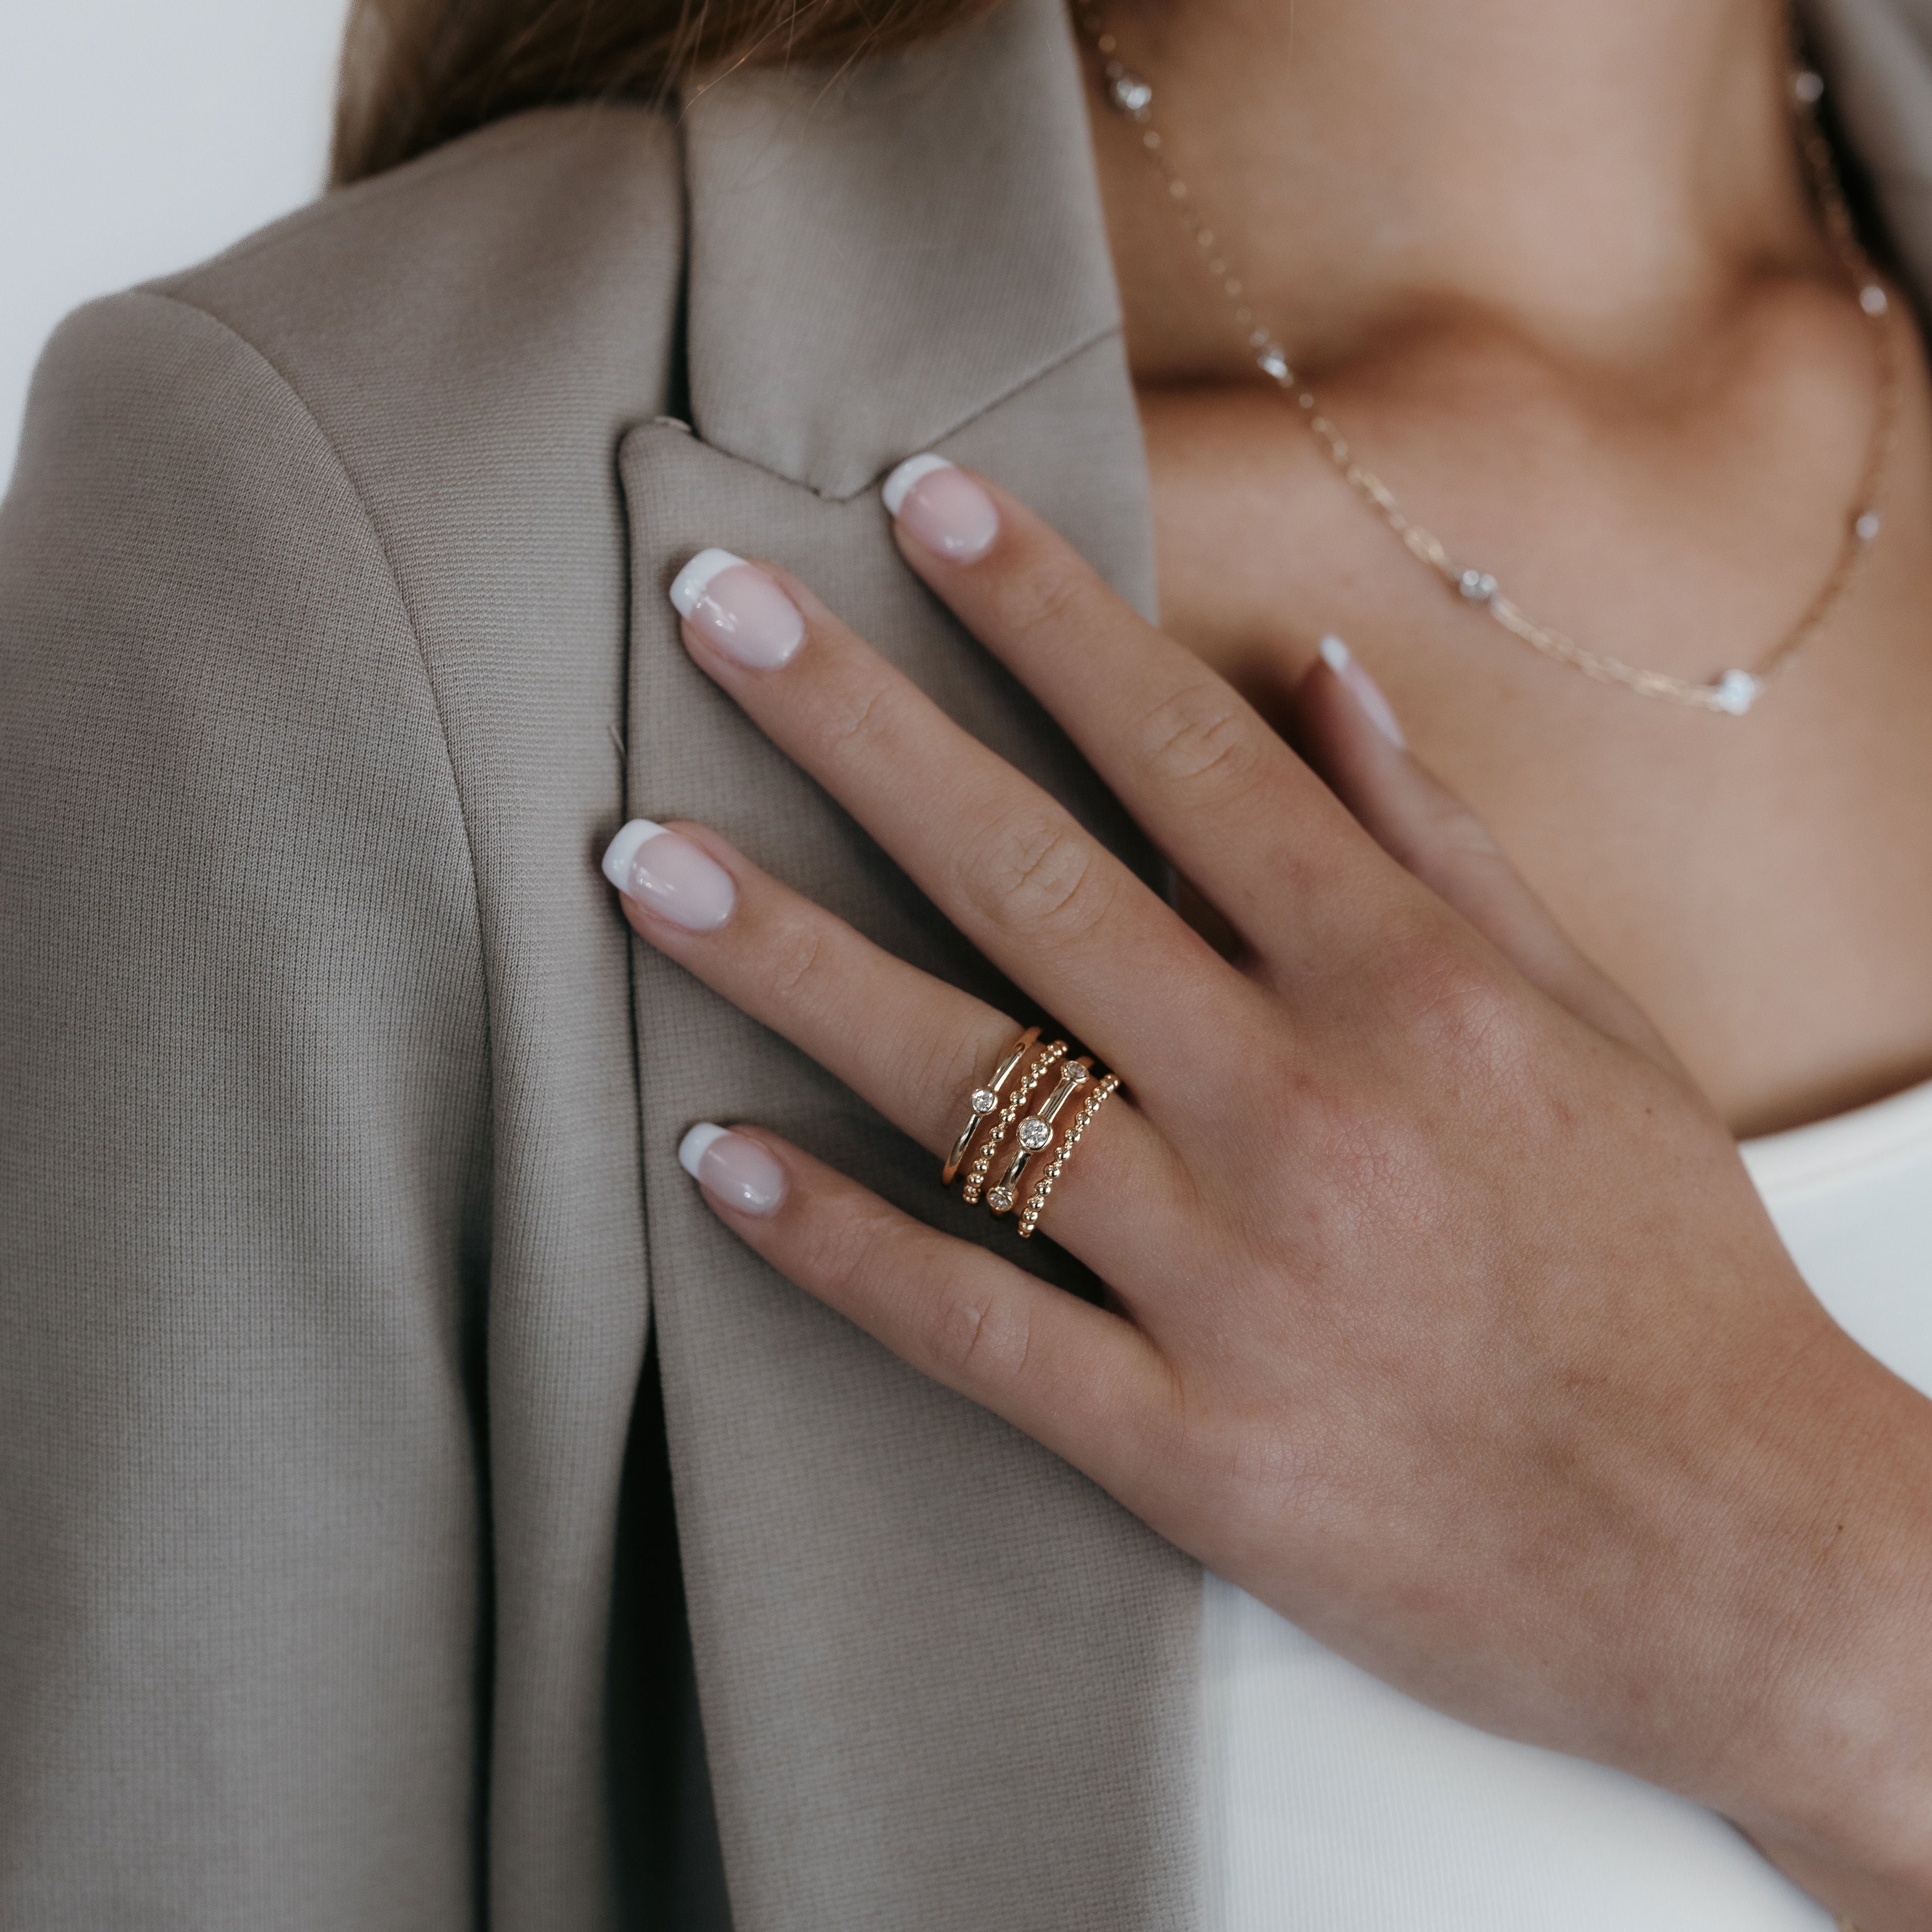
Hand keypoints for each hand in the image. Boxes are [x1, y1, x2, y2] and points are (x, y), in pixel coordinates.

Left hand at [602, 460, 1931, 1923]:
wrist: (1737, 1552)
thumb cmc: (1667, 1273)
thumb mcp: (1598, 1031)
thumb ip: (1444, 849)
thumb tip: (1320, 681)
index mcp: (1405, 986)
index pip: (1183, 751)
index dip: (1041, 612)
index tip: (919, 499)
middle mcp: (1296, 1104)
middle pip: (1029, 877)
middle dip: (854, 724)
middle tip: (708, 608)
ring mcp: (1227, 1279)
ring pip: (962, 1083)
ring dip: (784, 959)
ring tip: (640, 861)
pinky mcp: (1183, 1445)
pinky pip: (970, 1325)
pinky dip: (833, 1242)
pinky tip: (711, 1159)